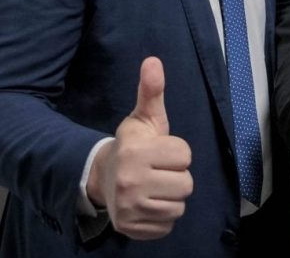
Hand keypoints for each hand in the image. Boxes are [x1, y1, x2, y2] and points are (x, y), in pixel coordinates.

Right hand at [87, 57, 192, 239]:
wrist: (103, 177)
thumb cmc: (132, 144)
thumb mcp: (143, 117)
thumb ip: (152, 90)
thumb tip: (153, 60)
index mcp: (136, 152)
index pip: (185, 155)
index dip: (177, 152)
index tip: (161, 151)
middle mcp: (131, 182)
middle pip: (186, 184)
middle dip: (177, 176)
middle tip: (159, 170)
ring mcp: (130, 209)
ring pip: (179, 207)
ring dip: (171, 197)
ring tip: (155, 186)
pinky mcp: (132, 229)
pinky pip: (167, 226)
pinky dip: (162, 217)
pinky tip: (150, 203)